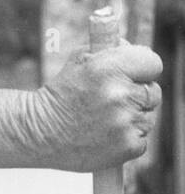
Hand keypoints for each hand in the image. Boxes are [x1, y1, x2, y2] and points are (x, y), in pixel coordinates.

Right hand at [33, 41, 162, 171]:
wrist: (40, 132)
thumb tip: (133, 46)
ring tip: (105, 118)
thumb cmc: (61, 93)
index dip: (143, 67)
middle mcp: (119, 96)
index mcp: (108, 69)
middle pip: (153, 91)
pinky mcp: (128, 147)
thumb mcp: (79, 60)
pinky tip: (105, 134)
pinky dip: (127, 137)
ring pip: (148, 116)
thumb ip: (111, 49)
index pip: (153, 63)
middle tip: (114, 98)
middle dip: (136, 93)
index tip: (135, 73)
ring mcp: (125, 124)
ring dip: (132, 116)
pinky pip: (142, 138)